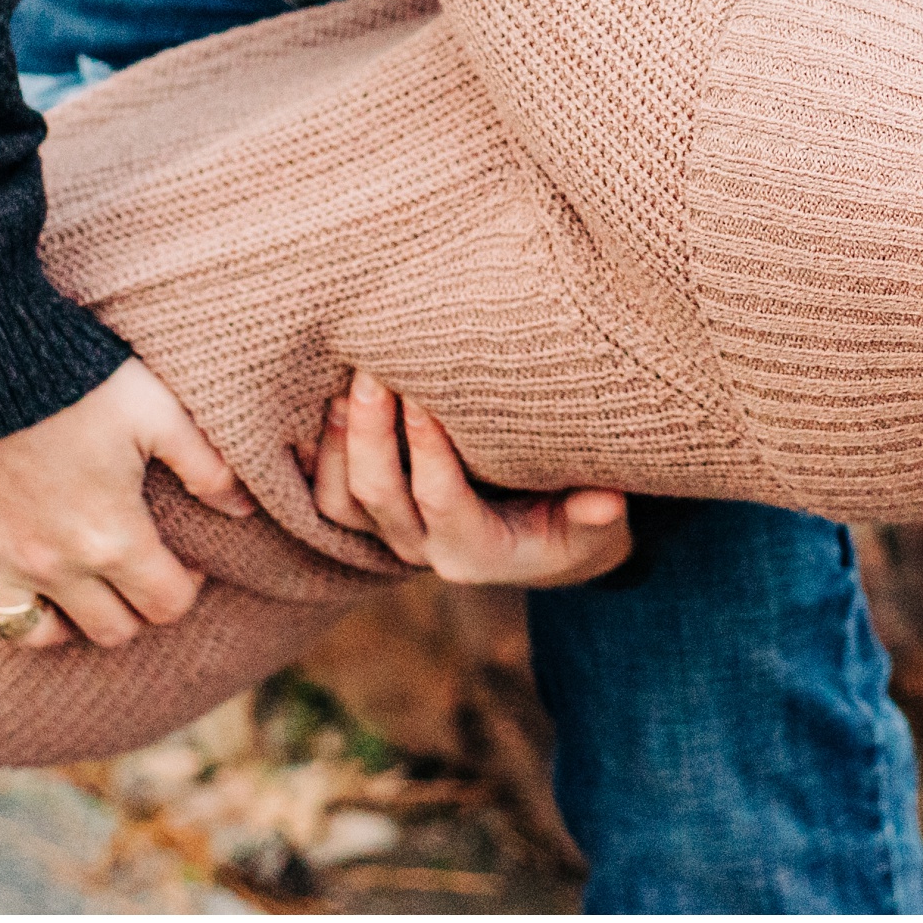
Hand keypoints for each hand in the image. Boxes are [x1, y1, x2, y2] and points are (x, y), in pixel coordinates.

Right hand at [0, 357, 255, 650]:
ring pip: (28, 633)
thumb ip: (206, 465)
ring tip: (67, 591)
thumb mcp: (159, 412)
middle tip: (133, 572)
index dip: (186, 588)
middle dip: (130, 611)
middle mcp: (55, 566)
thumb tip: (244, 509)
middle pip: (105, 631)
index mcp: (113, 540)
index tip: (185, 561)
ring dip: (52, 622)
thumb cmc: (78, 380)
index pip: (165, 606)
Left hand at [302, 369, 632, 586]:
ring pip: (339, 500)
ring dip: (338, 440)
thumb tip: (606, 502)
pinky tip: (317, 398)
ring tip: (345, 382)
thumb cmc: (573, 521)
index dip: (428, 449)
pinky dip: (319, 451)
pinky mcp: (370, 515)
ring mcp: (389, 534)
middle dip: (370, 432)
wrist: (542, 543)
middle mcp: (422, 549)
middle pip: (376, 495)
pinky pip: (326, 493)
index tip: (425, 394)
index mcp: (475, 552)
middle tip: (372, 370)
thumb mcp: (596, 526)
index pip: (440, 499)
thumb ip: (598, 516)